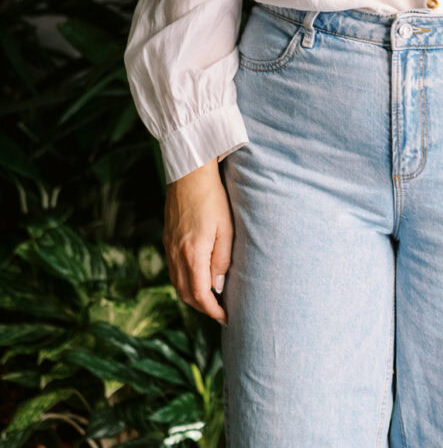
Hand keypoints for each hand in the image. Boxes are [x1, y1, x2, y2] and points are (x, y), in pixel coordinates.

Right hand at [163, 158, 232, 325]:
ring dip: (193, 296)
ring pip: (177, 284)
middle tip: (219, 312)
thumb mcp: (226, 228)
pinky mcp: (167, 239)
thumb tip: (218, 287)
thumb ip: (222, 260)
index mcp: (192, 254)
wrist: (189, 173)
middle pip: (186, 294)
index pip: (201, 295)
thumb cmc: (213, 198)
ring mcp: (169, 247)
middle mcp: (176, 255)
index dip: (213, 311)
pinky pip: (173, 270)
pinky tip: (197, 278)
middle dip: (203, 308)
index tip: (226, 318)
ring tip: (210, 300)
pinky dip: (185, 282)